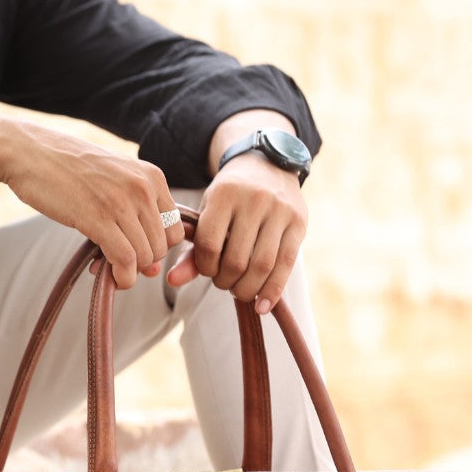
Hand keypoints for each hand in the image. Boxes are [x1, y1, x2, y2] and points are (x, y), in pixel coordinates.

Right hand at [3, 122, 185, 288]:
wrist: (30, 153)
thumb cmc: (69, 171)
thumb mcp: (113, 184)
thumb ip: (136, 221)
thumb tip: (154, 270)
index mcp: (152, 176)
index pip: (175, 230)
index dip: (156, 249)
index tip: (133, 251)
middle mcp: (143, 187)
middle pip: (160, 248)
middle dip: (140, 263)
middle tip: (114, 262)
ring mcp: (122, 202)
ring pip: (144, 257)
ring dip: (127, 272)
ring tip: (105, 267)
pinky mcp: (98, 217)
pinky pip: (124, 260)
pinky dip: (120, 277)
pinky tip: (107, 277)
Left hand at [167, 152, 307, 314]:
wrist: (267, 165)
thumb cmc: (230, 199)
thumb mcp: (207, 214)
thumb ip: (192, 249)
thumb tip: (172, 281)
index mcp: (224, 194)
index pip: (209, 244)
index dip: (205, 267)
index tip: (208, 270)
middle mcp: (254, 199)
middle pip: (236, 260)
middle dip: (226, 281)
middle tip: (224, 282)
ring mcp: (279, 211)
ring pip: (261, 265)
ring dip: (246, 289)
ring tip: (240, 290)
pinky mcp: (298, 223)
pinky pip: (285, 265)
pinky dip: (272, 291)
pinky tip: (262, 306)